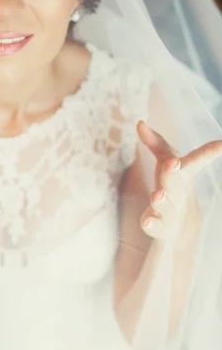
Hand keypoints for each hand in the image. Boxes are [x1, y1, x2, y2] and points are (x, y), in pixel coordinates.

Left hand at [137, 120, 221, 239]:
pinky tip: (146, 221)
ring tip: (158, 195)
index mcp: (183, 173)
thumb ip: (154, 143)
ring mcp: (170, 210)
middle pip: (176, 181)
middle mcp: (178, 191)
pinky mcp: (159, 226)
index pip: (197, 160)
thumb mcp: (166, 162)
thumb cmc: (174, 184)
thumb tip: (139, 122)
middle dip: (173, 172)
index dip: (210, 152)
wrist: (181, 226)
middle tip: (173, 162)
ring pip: (166, 204)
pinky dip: (150, 224)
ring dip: (161, 200)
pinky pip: (154, 225)